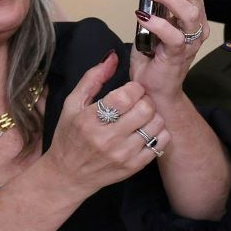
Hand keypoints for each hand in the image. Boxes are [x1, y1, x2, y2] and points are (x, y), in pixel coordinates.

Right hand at [41, 55, 163, 197]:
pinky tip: (145, 131)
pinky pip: (161, 142)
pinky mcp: (134, 166)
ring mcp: (123, 154)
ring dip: (153, 116)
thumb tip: (113, 56)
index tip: (130, 91)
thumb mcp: (72, 104)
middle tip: (138, 103)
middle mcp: (107, 138)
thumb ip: (93, 78)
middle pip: (145, 109)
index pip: (126, 96)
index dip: (134, 88)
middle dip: (145, 100)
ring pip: (156, 124)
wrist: (68, 174)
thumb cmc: (70, 135)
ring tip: (141, 117)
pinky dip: (158, 132)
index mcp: (90, 120)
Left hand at [132, 0, 207, 104]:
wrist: (154, 91)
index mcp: (193, 16)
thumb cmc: (154, 58)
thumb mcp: (154, 24)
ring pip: (188, 11)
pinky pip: (172, 36)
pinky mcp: (179, 55)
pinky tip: (141, 14)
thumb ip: (156, 6)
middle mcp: (196, 26)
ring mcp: (190, 41)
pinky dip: (156, 23)